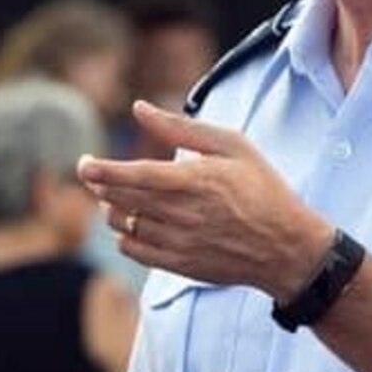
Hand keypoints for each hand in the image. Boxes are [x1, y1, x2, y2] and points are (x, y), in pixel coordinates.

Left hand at [78, 101, 330, 298]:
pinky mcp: (179, 264)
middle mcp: (183, 214)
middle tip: (92, 172)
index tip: (84, 164)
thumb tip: (139, 107)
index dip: (104, 171)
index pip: (136, 176)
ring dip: (111, 207)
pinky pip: (134, 250)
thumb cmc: (262, 189)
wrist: (287, 248)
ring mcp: (179, 242)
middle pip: (124, 199)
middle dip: (101, 184)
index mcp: (195, 181)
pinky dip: (124, 235)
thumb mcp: (232, 146)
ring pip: (125, 224)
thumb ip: (181, 128)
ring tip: (114, 195)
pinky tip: (132, 221)